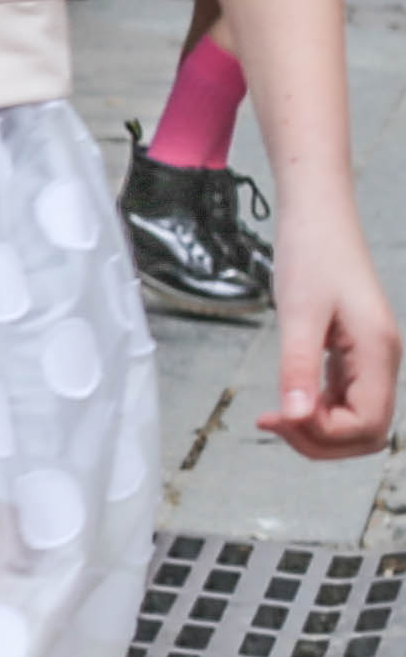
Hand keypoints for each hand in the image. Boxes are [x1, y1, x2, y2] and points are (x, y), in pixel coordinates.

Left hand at [261, 200, 401, 460]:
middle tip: (273, 423)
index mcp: (379, 353)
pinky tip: (285, 402)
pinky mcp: (353, 353)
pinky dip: (316, 409)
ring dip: (317, 429)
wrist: (318, 216)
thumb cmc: (312, 254)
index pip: (366, 425)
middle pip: (366, 433)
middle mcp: (382, 361)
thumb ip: (297, 366)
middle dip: (321, 440)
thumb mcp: (298, 313)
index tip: (279, 418)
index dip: (323, 434)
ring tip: (275, 416)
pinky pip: (343, 398)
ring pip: (355, 420)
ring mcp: (370, 359)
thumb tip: (295, 417)